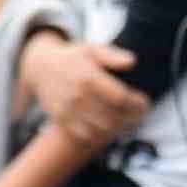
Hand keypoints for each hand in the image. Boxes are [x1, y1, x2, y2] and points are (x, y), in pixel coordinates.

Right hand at [18, 34, 150, 146]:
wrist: (42, 68)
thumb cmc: (74, 58)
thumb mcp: (92, 49)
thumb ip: (113, 55)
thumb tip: (132, 62)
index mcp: (88, 76)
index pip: (120, 98)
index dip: (137, 104)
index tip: (145, 102)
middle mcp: (77, 95)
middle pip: (113, 117)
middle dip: (132, 119)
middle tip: (140, 115)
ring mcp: (68, 110)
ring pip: (101, 130)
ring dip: (119, 130)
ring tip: (129, 123)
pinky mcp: (62, 121)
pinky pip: (86, 136)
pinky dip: (102, 136)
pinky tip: (110, 128)